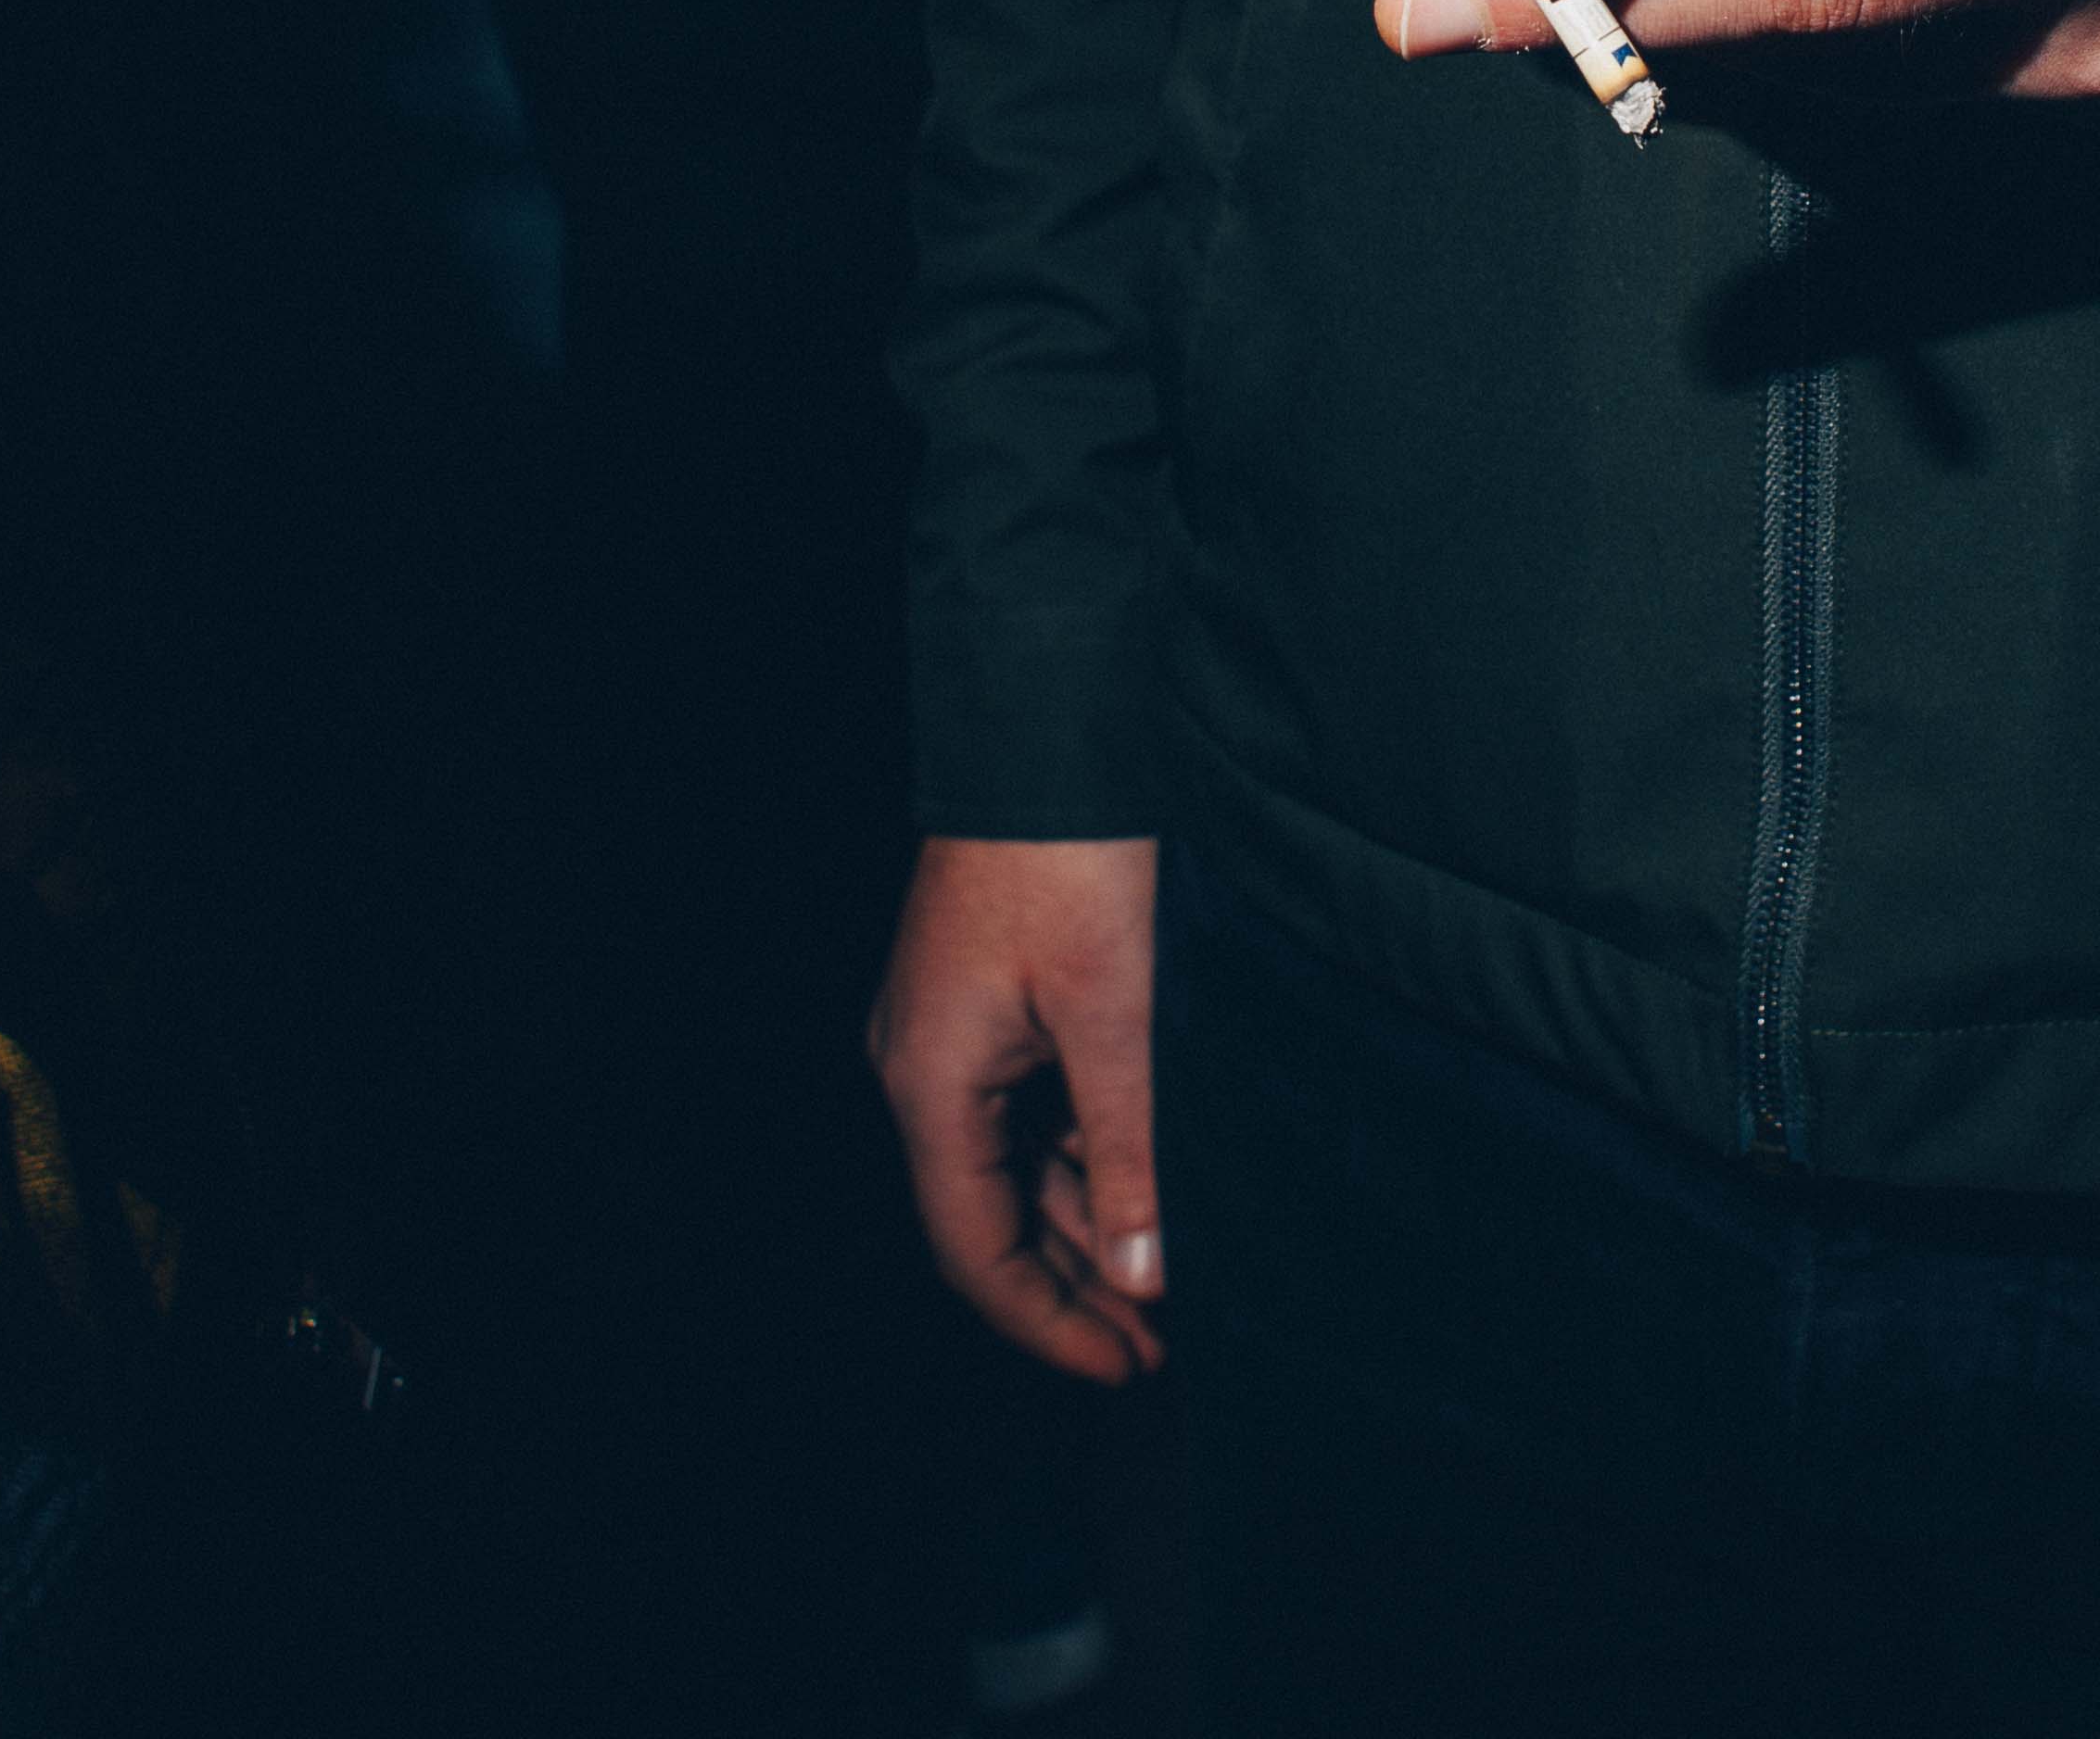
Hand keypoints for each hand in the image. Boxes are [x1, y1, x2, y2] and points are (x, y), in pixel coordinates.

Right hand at [868, 835, 1164, 1382]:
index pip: (975, 1249)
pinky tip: (1157, 1191)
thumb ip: (1131, 1151)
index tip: (1126, 1370)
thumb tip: (1146, 1278)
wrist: (1052, 729)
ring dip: (1093, 1225)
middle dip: (1080, 1285)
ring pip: (1021, 1167)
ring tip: (1173, 1284)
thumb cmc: (1076, 862)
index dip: (1049, 1323)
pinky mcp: (995, 1004)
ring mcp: (955, 1036)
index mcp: (931, 1083)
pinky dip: (1093, 1159)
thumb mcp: (1117, 1017)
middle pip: (995, 1217)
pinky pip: (1036, 1111)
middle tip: (1165, 1347)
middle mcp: (925, 1069)